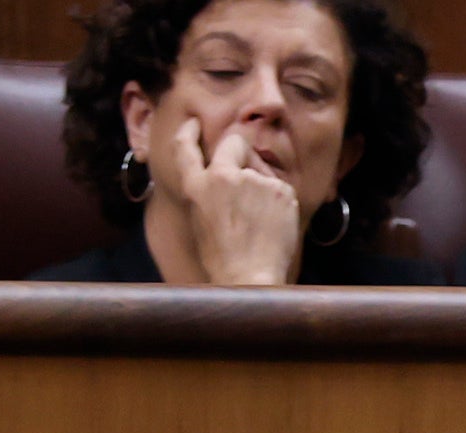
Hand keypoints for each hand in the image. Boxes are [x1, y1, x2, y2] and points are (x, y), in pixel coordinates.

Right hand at [171, 118, 302, 285]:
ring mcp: (253, 181)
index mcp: (196, 186)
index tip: (195, 124)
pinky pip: (280, 188)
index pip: (185, 148)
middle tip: (247, 169)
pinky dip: (279, 201)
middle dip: (240, 149)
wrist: (249, 276)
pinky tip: (273, 224)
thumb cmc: (223, 258)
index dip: (189, 132)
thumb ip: (209, 191)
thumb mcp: (201, 219)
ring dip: (262, 184)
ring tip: (259, 220)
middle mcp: (223, 176)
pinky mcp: (280, 190)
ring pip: (262, 170)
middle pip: (235, 143)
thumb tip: (228, 174)